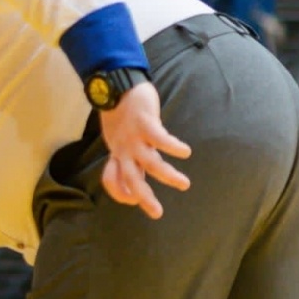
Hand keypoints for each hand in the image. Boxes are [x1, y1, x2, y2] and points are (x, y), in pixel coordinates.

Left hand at [97, 82, 190, 218]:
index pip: (112, 180)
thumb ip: (129, 157)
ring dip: (167, 175)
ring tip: (184, 184)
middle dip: (144, 197)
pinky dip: (172, 146)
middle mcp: (123, 149)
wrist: (116, 85)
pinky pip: (160, 138)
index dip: (120, 193)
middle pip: (132, 178)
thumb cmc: (120, 114)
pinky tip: (185, 152)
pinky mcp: (145, 122)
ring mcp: (134, 136)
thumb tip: (141, 177)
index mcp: (117, 153)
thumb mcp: (119, 139)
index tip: (134, 200)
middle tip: (158, 213)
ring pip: (151, 162)